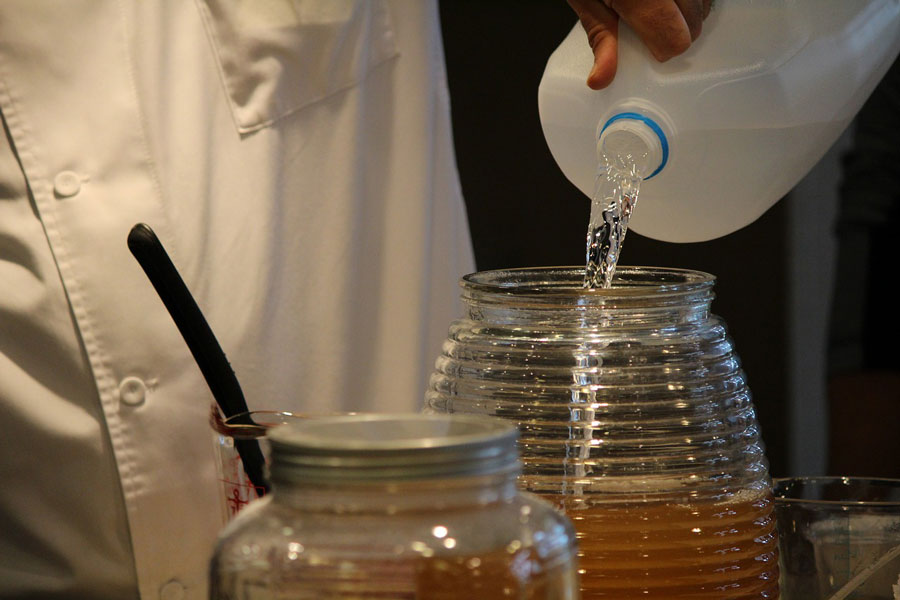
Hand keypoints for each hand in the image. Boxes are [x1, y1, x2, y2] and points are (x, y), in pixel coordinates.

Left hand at [567, 0, 711, 89]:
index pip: (675, 39)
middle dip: (677, 30)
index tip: (650, 43)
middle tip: (654, 22)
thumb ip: (601, 38)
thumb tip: (601, 80)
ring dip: (691, 10)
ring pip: (706, 4)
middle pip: (695, 24)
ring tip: (665, 3)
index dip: (663, 48)